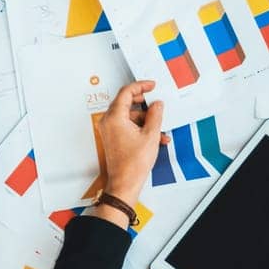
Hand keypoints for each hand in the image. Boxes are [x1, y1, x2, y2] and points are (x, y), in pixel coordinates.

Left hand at [96, 80, 165, 208]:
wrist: (125, 183)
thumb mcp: (151, 135)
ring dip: (145, 119)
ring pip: (129, 116)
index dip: (140, 86)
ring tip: (159, 128)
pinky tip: (155, 137)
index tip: (151, 86)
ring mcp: (109, 130)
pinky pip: (127, 126)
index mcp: (115, 117)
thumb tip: (157, 105)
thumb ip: (155, 115)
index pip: (126, 92)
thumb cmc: (133, 164)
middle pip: (126, 102)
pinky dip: (140, 128)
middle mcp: (108, 122)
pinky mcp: (113, 138)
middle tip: (155, 101)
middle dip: (143, 103)